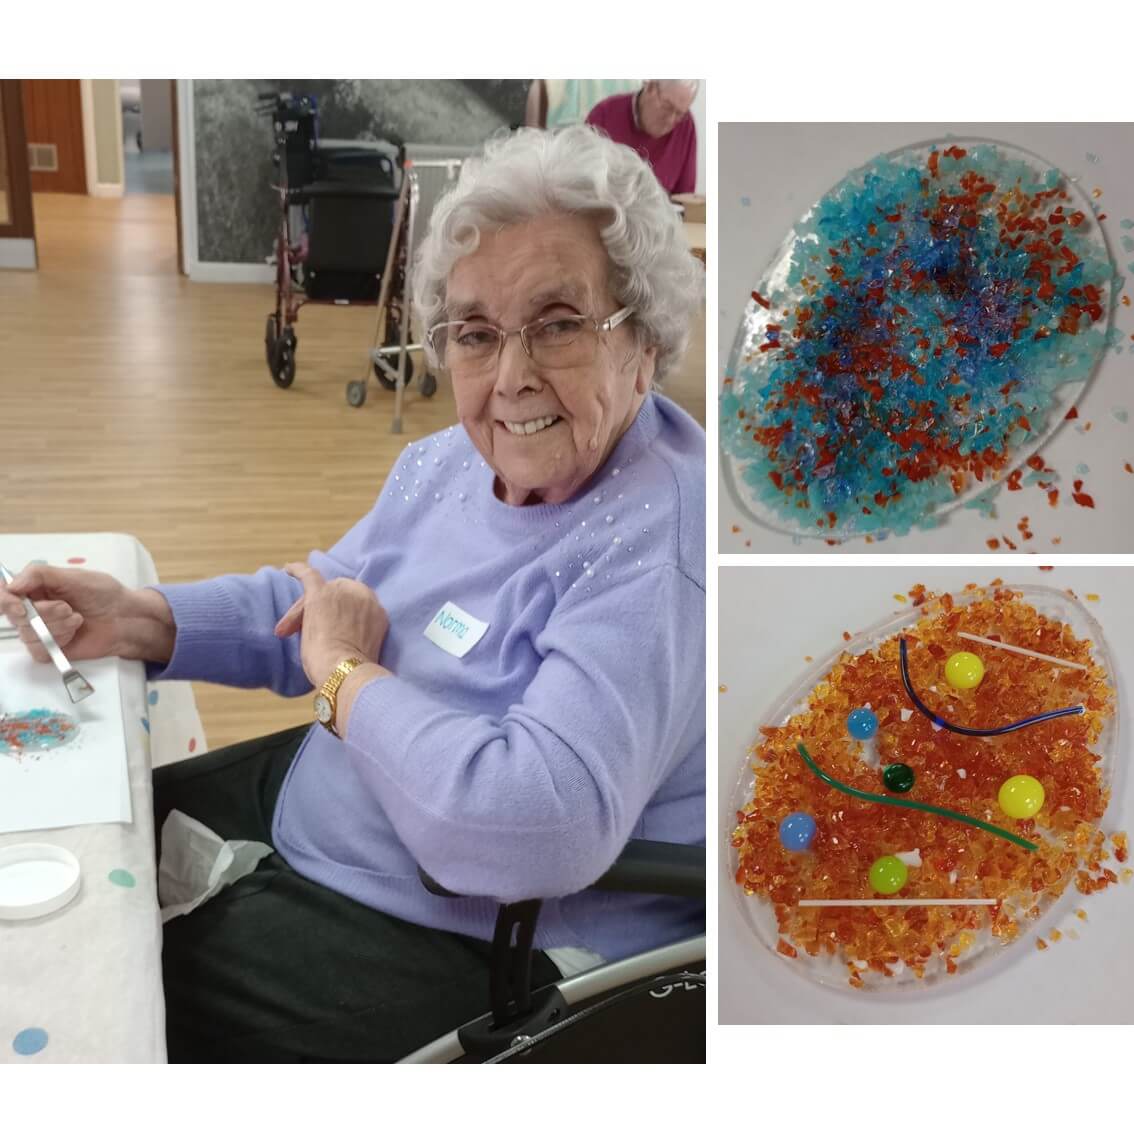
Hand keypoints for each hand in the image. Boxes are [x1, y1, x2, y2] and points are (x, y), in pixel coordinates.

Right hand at [0, 564, 175, 664]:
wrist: (126, 619)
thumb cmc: (105, 595)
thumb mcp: (76, 577)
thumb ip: (41, 575)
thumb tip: (12, 584)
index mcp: (36, 588)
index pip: (5, 593)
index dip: (5, 600)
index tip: (18, 605)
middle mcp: (33, 609)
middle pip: (16, 615)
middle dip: (45, 613)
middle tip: (69, 608)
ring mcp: (40, 630)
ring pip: (28, 633)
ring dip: (57, 626)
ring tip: (78, 619)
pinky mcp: (49, 649)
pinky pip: (39, 650)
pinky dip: (59, 640)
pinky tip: (74, 633)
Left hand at [275, 562, 388, 686]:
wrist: (347, 673)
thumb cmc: (352, 670)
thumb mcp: (364, 646)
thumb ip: (354, 633)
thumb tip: (333, 634)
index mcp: (377, 611)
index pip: (352, 606)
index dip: (335, 619)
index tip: (326, 636)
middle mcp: (364, 595)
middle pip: (336, 597)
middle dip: (319, 613)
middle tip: (301, 634)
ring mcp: (342, 592)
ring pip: (320, 593)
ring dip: (302, 612)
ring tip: (286, 630)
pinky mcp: (321, 593)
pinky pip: (309, 575)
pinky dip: (297, 571)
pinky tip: (287, 569)